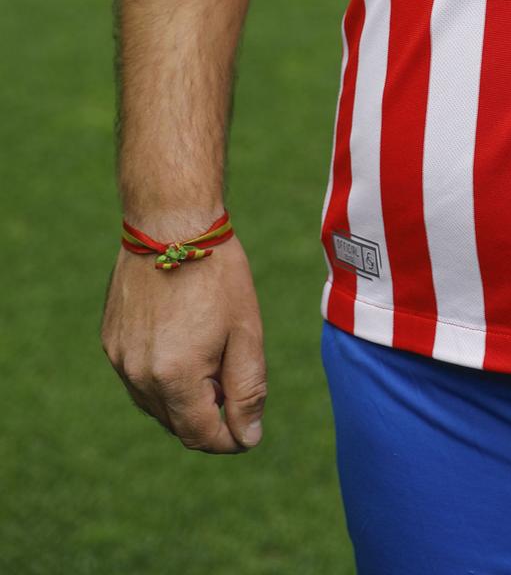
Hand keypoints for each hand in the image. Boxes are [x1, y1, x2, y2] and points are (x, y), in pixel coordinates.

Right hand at [101, 232, 266, 453]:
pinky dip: (162, 376)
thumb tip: (247, 438)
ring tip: (209, 354)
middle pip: (176, 424)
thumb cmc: (217, 273)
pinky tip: (183, 341)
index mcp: (174, 376)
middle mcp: (138, 375)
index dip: (228, 440)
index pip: (200, 436)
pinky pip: (137, 378)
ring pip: (154, 404)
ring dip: (183, 398)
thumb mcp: (246, 331)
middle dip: (207, 415)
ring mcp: (119, 359)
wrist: (171, 223)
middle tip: (231, 377)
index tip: (247, 430)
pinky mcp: (110, 342)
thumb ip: (248, 391)